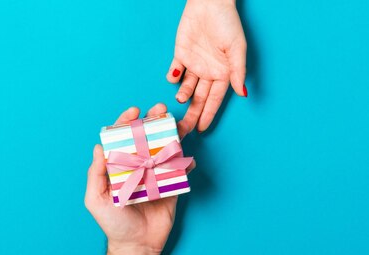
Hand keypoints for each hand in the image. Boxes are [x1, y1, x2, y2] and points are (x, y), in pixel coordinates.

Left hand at [85, 104, 194, 254]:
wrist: (137, 245)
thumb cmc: (112, 223)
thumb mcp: (96, 199)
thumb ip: (95, 174)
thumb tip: (98, 148)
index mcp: (119, 166)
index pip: (121, 138)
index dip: (126, 122)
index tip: (134, 111)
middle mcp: (137, 166)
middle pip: (145, 138)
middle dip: (153, 121)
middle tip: (160, 109)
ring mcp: (155, 174)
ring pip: (164, 148)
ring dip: (171, 134)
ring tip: (177, 123)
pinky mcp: (171, 186)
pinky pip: (179, 170)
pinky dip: (185, 162)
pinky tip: (186, 158)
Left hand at [166, 0, 246, 133]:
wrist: (210, 3)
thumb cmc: (228, 24)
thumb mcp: (237, 48)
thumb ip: (237, 72)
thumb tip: (242, 93)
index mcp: (223, 73)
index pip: (214, 100)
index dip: (208, 114)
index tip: (201, 129)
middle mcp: (208, 72)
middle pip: (198, 99)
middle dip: (191, 114)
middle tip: (182, 129)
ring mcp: (194, 64)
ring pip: (186, 87)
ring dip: (182, 95)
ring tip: (180, 98)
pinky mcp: (180, 55)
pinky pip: (175, 71)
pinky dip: (172, 77)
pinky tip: (174, 78)